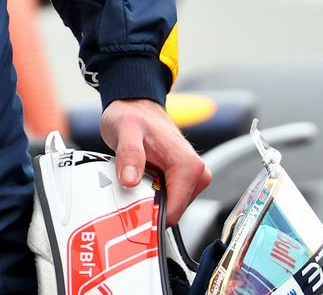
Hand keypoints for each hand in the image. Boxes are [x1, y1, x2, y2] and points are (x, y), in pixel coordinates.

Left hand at [100, 98, 211, 224]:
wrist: (136, 106)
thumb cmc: (133, 116)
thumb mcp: (125, 130)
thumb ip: (129, 154)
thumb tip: (130, 181)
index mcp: (188, 165)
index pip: (174, 212)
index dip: (150, 216)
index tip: (130, 211)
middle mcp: (197, 173)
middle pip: (172, 213)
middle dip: (149, 209)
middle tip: (129, 190)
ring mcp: (192, 178)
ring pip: (170, 209)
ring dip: (150, 202)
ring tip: (134, 181)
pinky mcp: (184, 181)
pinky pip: (168, 201)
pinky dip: (152, 197)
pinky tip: (140, 183)